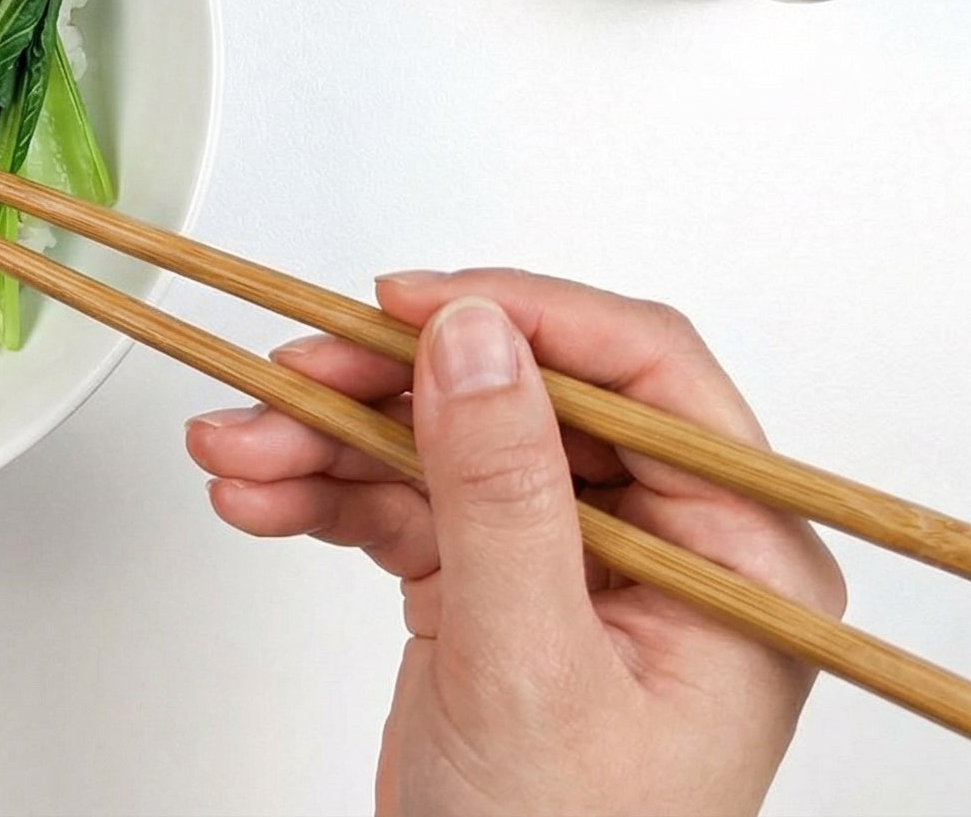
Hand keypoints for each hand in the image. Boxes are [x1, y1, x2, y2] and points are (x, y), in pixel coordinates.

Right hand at [186, 269, 846, 816]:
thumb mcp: (531, 668)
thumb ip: (504, 492)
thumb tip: (476, 336)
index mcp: (737, 562)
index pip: (645, 380)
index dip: (526, 320)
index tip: (412, 301)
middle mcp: (666, 552)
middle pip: (521, 402)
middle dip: (387, 388)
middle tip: (288, 373)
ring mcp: (574, 572)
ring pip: (447, 448)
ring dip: (330, 440)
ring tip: (233, 446)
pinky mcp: (495, 596)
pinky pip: (406, 509)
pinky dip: (326, 495)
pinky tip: (260, 492)